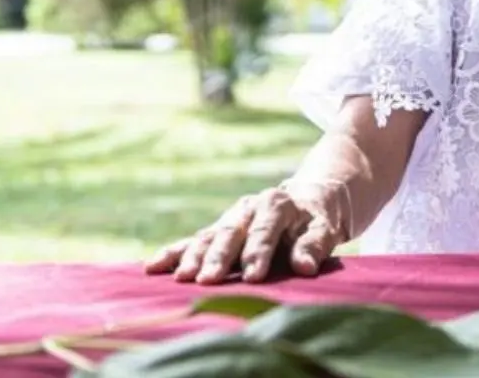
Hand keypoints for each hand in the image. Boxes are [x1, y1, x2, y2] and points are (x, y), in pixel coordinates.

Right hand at [145, 185, 344, 283]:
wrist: (306, 199)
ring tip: (181, 278)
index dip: (258, 254)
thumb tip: (305, 267)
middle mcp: (248, 208)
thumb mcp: (326, 228)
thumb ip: (315, 246)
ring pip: (208, 237)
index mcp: (276, 204)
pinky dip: (173, 253)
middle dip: (218, 257)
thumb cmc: (317, 220)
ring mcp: (230, 219)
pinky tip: (152, 267)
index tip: (253, 277)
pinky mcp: (218, 230)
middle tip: (207, 280)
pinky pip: (192, 241)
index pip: (266, 231)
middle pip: (231, 233)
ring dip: (193, 257)